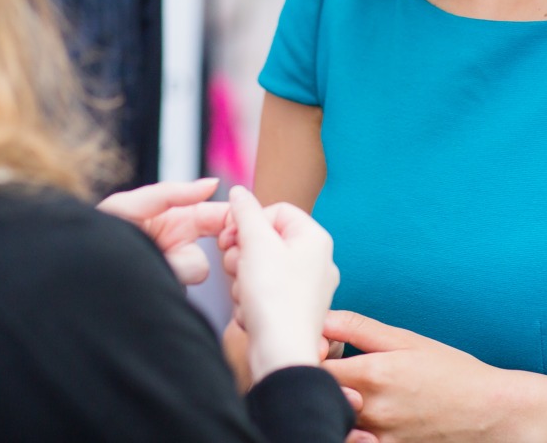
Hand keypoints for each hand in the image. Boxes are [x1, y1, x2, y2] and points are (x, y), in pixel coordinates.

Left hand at [97, 178, 228, 283]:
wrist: (76, 272)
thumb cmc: (99, 233)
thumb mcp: (130, 205)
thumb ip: (172, 193)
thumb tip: (212, 184)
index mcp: (179, 221)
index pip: (218, 218)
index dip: (233, 220)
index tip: (239, 226)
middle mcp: (181, 248)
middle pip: (217, 248)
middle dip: (215, 245)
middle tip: (202, 243)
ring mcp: (176, 274)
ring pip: (197, 269)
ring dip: (175, 264)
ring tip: (148, 258)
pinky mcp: (168, 295)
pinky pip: (180, 288)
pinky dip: (166, 279)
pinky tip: (149, 276)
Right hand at [221, 186, 337, 382]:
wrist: (281, 354)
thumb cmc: (274, 298)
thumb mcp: (255, 244)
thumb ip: (245, 212)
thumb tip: (239, 193)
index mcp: (315, 238)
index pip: (277, 209)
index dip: (249, 220)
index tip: (229, 235)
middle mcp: (317, 261)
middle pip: (267, 239)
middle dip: (244, 254)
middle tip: (236, 266)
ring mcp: (307, 287)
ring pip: (261, 267)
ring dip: (243, 279)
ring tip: (245, 294)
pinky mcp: (294, 309)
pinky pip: (264, 292)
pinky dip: (251, 300)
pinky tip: (251, 313)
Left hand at [323, 311, 524, 442]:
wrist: (491, 413)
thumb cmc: (452, 373)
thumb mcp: (407, 340)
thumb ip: (359, 329)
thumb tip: (323, 318)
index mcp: (374, 375)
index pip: (313, 369)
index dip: (306, 359)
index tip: (313, 352)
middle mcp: (373, 411)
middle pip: (320, 399)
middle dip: (315, 385)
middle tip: (324, 372)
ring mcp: (381, 438)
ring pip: (335, 425)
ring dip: (331, 410)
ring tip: (341, 397)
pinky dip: (352, 432)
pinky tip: (359, 419)